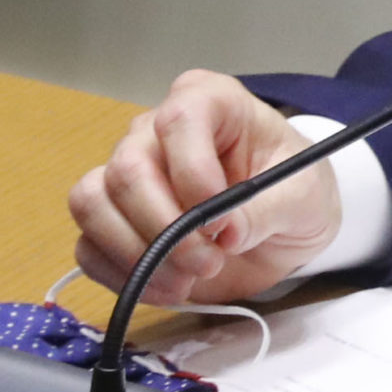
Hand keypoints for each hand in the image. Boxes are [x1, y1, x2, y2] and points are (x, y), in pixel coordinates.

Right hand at [67, 69, 340, 304]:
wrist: (286, 228)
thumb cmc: (295, 192)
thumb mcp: (304, 198)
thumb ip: (266, 210)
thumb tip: (224, 232)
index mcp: (211, 103)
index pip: (179, 118)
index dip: (192, 170)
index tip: (221, 221)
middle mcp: (157, 132)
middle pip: (127, 169)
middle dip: (165, 228)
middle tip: (209, 262)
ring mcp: (128, 174)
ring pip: (92, 203)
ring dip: (136, 253)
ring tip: (188, 279)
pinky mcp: (114, 221)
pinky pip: (87, 246)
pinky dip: (122, 275)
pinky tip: (168, 288)